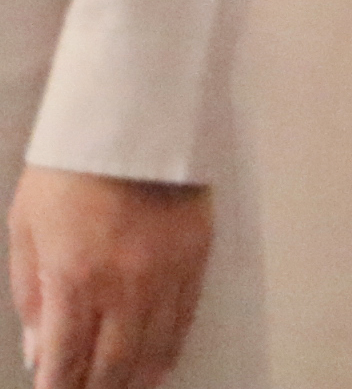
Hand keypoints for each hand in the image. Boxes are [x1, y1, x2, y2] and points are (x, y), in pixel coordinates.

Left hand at [9, 168, 211, 388]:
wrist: (133, 116)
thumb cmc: (67, 171)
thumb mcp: (26, 230)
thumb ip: (31, 297)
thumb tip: (40, 351)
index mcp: (75, 280)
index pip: (66, 360)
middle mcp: (125, 285)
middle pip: (114, 362)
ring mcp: (167, 272)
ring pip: (155, 346)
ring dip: (137, 378)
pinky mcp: (198, 255)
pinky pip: (186, 315)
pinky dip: (171, 347)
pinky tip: (160, 363)